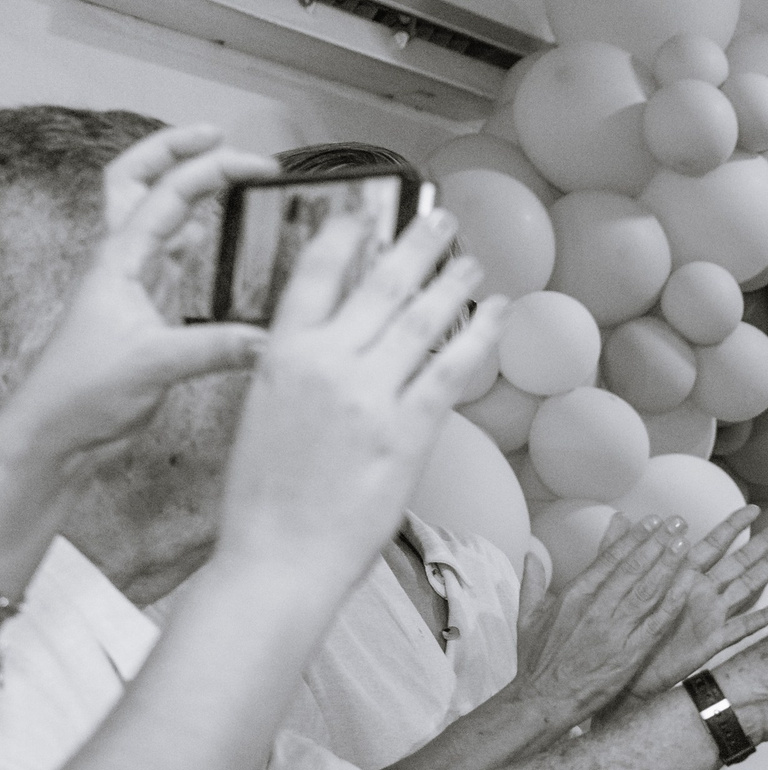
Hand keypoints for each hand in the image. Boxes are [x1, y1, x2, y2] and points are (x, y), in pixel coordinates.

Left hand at [0, 126, 276, 481]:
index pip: (169, 195)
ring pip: (151, 217)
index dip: (213, 169)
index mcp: (120, 260)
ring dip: (181, 190)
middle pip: (137, 183)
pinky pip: (167, 262)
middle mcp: (122, 264)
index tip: (258, 164)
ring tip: (220, 178)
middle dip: (174, 152)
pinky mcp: (144, 315)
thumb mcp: (154, 364)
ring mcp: (131, 287)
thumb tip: (274, 338)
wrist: (58, 432)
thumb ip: (217, 348)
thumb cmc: (83, 392)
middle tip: (218, 139)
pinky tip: (212, 243)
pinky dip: (191, 240)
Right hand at [217, 202, 504, 590]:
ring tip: (473, 261)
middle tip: (442, 220)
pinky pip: (450, 369)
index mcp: (280, 352)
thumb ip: (296, 371)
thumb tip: (333, 345)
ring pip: (420, 320)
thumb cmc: (264, 497)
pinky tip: (497, 313)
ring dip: (452, 284)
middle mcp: (325, 362)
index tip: (366, 209)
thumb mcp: (262, 412)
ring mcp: (368, 394)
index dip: (346, 233)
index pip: (316, 273)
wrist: (276, 555)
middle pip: (379, 285)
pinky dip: (478, 336)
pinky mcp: (406, 430)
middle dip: (415, 245)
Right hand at [515, 515, 699, 722]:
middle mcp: (596, 608)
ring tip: (685, 542)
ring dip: (669, 563)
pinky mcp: (630, 653)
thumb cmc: (536, 661)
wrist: (544, 700)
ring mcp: (615, 630)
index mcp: (574, 595)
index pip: (609, 558)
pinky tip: (688, 583)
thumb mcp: (527, 616)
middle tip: (677, 522)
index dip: (632, 537)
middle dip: (657, 542)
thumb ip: (532, 581)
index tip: (650, 520)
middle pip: (633, 568)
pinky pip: (657, 622)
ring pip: (647, 589)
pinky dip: (673, 600)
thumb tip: (531, 553)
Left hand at [623, 506, 767, 700]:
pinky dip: (765, 618)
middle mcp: (701, 592)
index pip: (714, 543)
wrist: (619, 672)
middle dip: (764, 542)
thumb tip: (622, 516)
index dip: (734, 526)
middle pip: (740, 561)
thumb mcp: (616, 583)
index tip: (754, 508)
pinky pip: (744, 628)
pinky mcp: (711, 641)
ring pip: (747, 586)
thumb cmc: (619, 631)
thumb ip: (622, 551)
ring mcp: (710, 616)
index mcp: (681, 575)